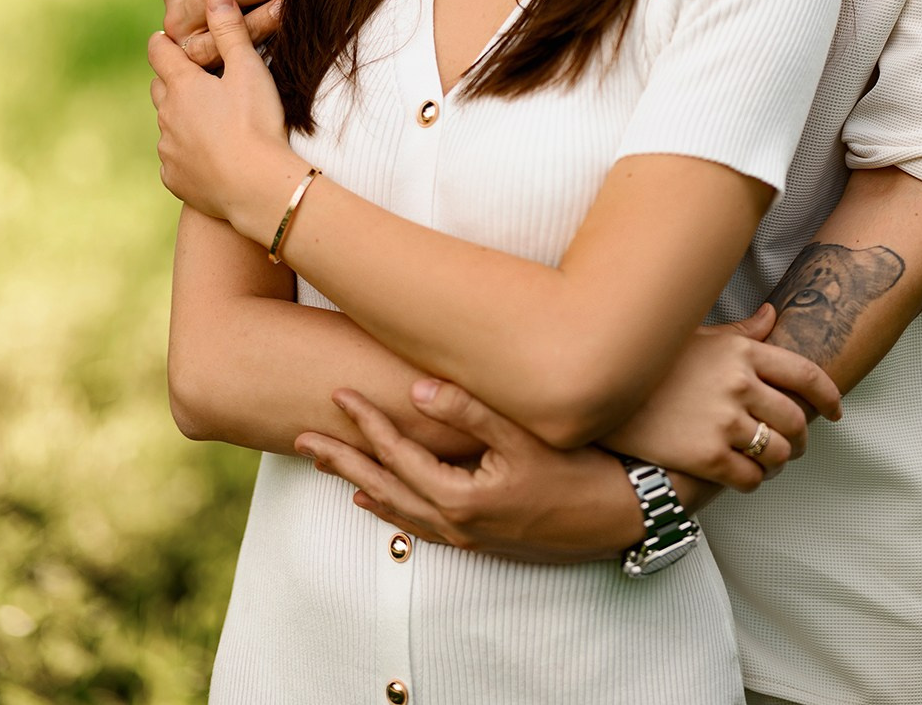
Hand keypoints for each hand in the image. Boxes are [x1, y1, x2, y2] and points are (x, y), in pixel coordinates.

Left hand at [150, 0, 293, 238]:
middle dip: (172, 80)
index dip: (162, 42)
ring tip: (207, 120)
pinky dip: (187, 154)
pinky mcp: (176, 180)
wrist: (257, 187)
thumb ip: (230, 29)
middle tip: (192, 76)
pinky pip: (174, 161)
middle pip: (160, 88)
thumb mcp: (248, 69)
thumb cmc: (256, 123)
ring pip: (167, 126)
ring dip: (180, 119)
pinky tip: (208, 157)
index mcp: (182, 86)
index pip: (159, 53)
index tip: (166, 38)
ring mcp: (169, 151)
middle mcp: (167, 117)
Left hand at [295, 381, 632, 563]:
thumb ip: (466, 409)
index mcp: (458, 496)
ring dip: (358, 483)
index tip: (336, 393)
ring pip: (396, 509)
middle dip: (341, 461)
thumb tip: (415, 385)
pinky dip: (390, 509)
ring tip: (327, 464)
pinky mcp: (481, 536)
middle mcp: (455, 522)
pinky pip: (418, 523)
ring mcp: (467, 534)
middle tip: (302, 438)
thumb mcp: (522, 434)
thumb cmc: (577, 469)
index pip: (396, 454)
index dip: (364, 421)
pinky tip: (376, 501)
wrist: (620, 514)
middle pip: (381, 488)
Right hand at [606, 306, 842, 490]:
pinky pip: (752, 479)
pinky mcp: (707, 457)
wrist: (601, 392)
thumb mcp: (696, 336)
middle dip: (801, 437)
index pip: (806, 374)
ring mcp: (724, 422)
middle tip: (793, 444)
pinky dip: (755, 481)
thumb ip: (741, 333)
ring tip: (766, 460)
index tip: (836, 412)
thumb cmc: (652, 363)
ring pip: (779, 453)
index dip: (829, 396)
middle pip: (797, 420)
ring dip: (778, 461)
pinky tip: (742, 474)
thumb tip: (772, 316)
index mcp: (741, 352)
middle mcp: (738, 384)